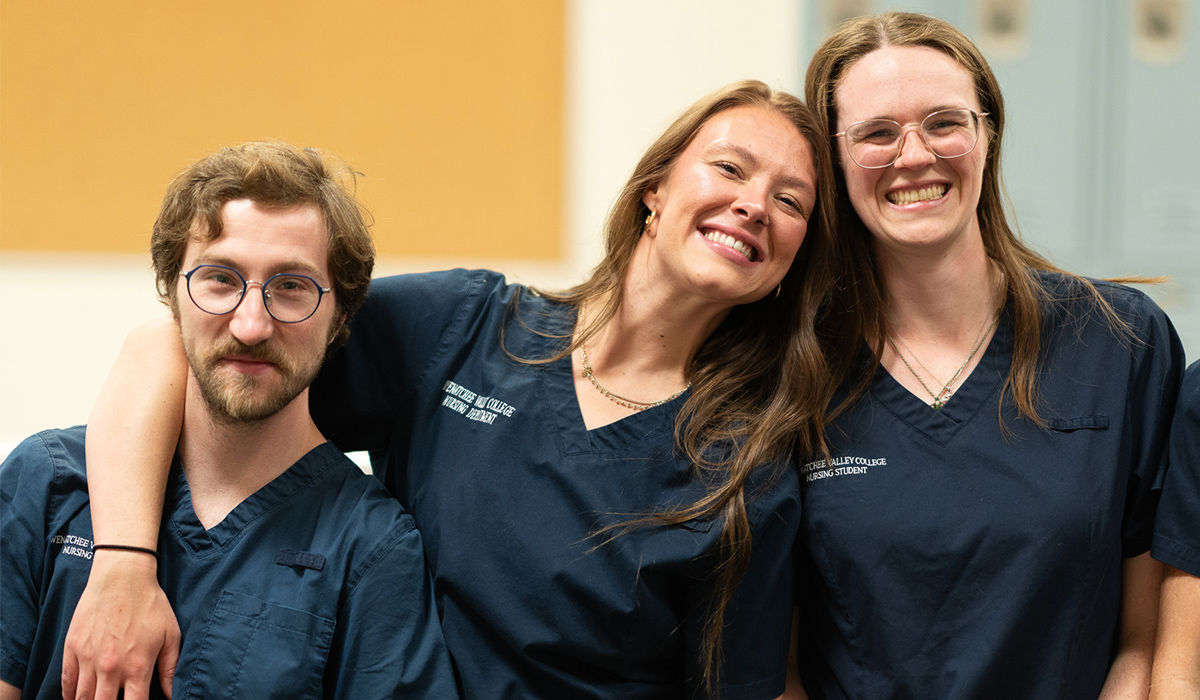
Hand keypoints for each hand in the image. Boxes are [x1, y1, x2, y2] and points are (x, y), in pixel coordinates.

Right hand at [62, 551, 179, 699]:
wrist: (122, 576)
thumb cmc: (150, 604)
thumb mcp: (171, 635)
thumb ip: (170, 668)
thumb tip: (176, 693)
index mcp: (137, 667)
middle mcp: (110, 668)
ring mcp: (88, 659)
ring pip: (82, 699)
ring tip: (97, 699)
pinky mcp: (72, 648)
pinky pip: (66, 682)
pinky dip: (69, 695)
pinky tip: (76, 698)